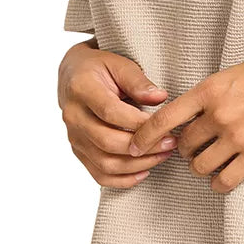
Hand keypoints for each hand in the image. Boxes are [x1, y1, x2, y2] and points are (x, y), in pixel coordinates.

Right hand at [58, 41, 178, 187]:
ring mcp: (74, 136)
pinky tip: (144, 172)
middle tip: (171, 142)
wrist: (73, 75)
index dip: (140, 123)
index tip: (165, 125)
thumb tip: (160, 97)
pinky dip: (122, 179)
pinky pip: (99, 174)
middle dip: (144, 146)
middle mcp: (73, 116)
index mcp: (82, 89)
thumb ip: (138, 81)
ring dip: (138, 164)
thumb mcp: (119, 63)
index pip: (111, 112)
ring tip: (163, 155)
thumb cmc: (100, 67)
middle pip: (107, 141)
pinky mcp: (78, 151)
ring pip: (105, 163)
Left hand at [127, 46, 243, 192]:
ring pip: (200, 166)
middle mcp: (218, 113)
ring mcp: (237, 136)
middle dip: (186, 150)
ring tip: (215, 158)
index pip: (164, 118)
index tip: (134, 147)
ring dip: (203, 166)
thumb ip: (208, 95)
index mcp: (210, 89)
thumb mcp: (234, 74)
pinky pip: (224, 181)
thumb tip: (185, 118)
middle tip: (198, 147)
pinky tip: (226, 176)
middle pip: (183, 146)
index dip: (144, 137)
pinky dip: (220, 183)